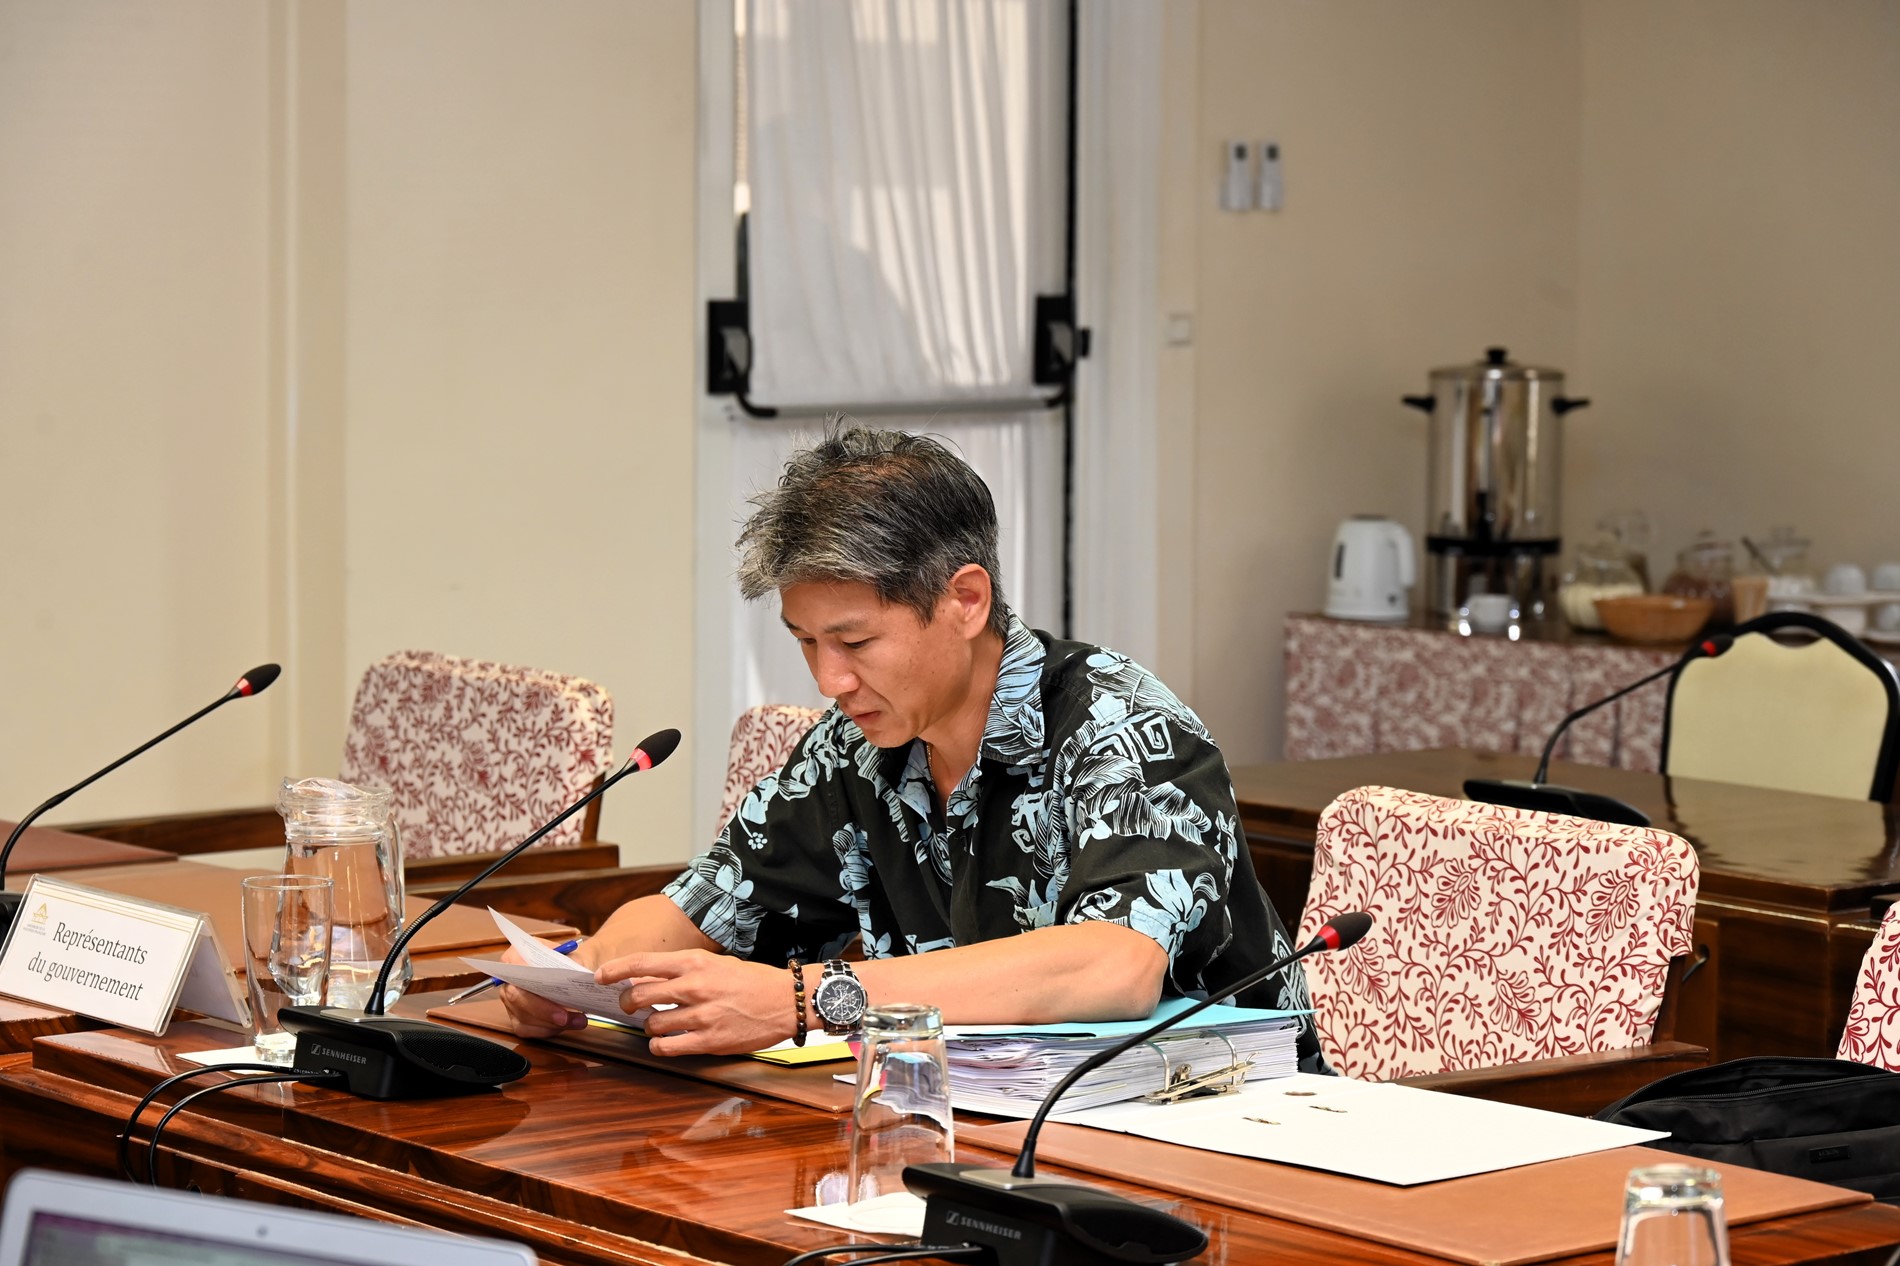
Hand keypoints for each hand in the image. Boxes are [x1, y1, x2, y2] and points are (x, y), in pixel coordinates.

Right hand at [496, 943, 588, 1038]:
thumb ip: (572, 963)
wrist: (572, 970)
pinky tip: (568, 1025)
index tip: (544, 980)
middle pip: (516, 996)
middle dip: (542, 1009)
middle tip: (564, 1016)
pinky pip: (529, 1030)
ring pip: (524, 1017)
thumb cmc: (568, 961)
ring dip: (551, 1023)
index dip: (526, 973)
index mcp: (516, 955)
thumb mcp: (572, 955)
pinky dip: (549, 1030)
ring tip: (577, 1021)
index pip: (515, 964)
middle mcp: (508, 980)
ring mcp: (510, 1002)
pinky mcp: (517, 1019)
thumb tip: (576, 976)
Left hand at [595, 949, 792, 1055]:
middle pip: (639, 996)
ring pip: (652, 1025)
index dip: (615, 970)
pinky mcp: (709, 1040)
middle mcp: (694, 987)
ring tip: (660, 1024)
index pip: (642, 963)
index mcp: (695, 962)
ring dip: (649, 1026)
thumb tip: (649, 978)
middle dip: (628, 1003)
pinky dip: (660, 1046)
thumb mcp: (716, 963)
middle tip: (630, 1006)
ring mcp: (701, 1015)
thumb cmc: (751, 980)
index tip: (600, 976)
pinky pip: (668, 1047)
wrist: (785, 1001)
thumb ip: (684, 971)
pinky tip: (666, 1042)